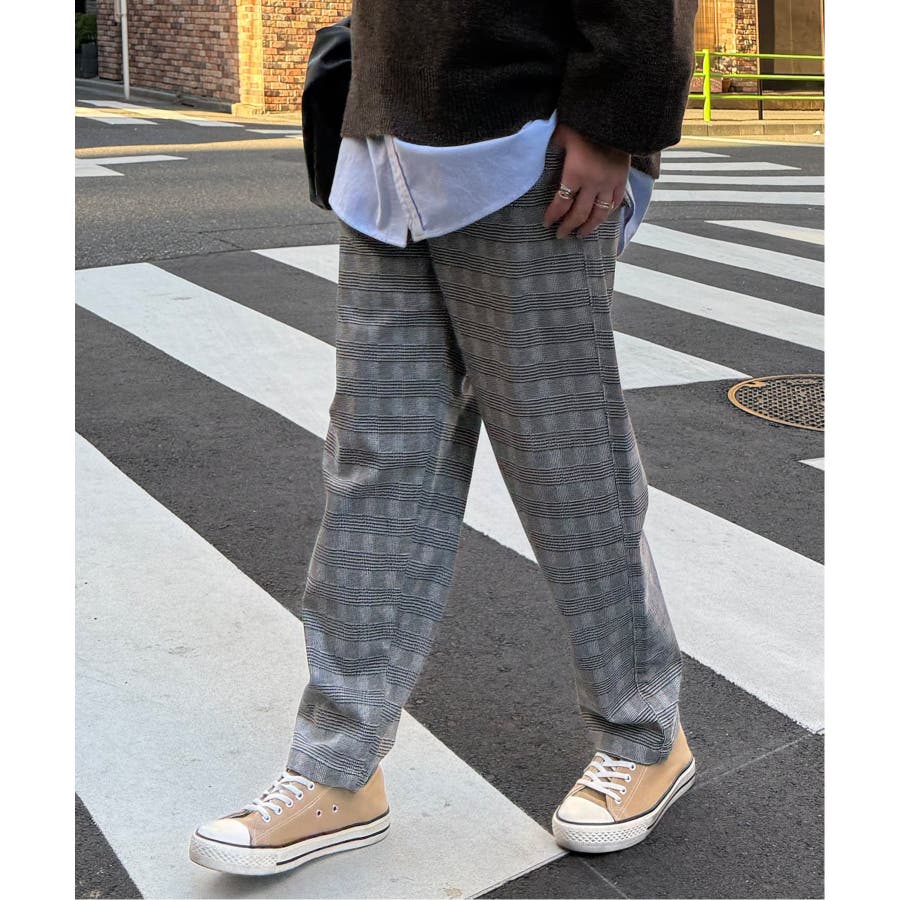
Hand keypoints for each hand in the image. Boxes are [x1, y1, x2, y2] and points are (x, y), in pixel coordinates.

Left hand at [543, 123, 630, 238]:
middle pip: (579, 214)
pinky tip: (601, 217)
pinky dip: (607, 212)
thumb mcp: (562, 134)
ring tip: (581, 234)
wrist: (616, 116)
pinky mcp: (622, 179)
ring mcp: (609, 183)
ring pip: (599, 214)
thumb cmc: (585, 123)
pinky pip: (615, 202)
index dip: (553, 216)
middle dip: (568, 227)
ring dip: (588, 227)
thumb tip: (539, 155)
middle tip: (560, 235)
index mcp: (575, 174)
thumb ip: (553, 148)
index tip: (547, 223)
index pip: (561, 203)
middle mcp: (593, 184)